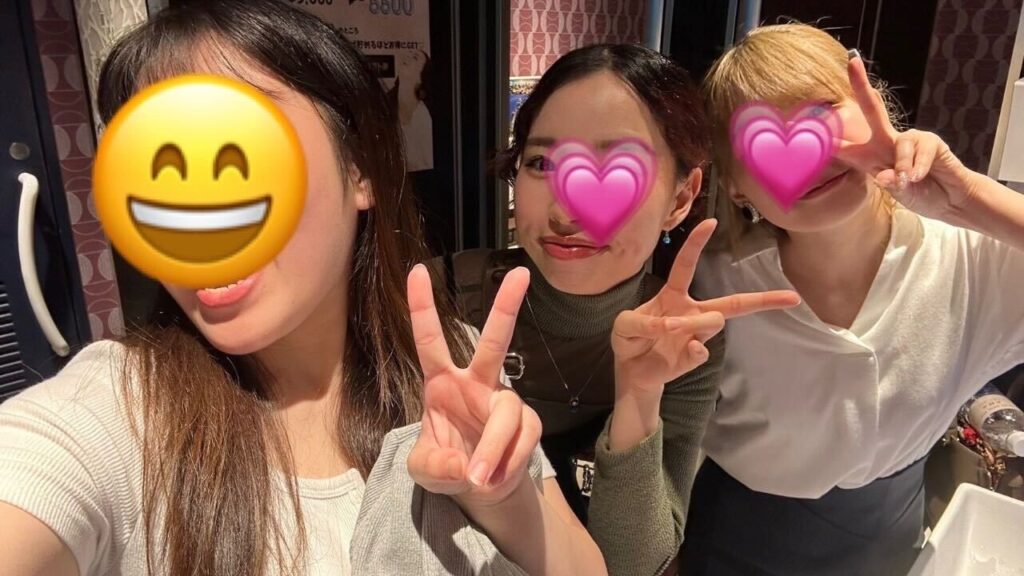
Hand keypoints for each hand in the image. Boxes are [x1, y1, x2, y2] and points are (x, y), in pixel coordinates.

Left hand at [405, 264, 541, 509]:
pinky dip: (505, 464)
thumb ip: (434, 466)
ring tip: (478, 478)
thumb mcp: (424, 471)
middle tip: (520, 274)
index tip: (418, 271)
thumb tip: (463, 465)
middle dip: (506, 307)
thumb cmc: (448, 466)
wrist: (480, 490)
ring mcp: (505, 402)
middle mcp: (477, 383)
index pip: (430, 341)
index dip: (423, 307)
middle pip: (494, 342)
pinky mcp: (528, 425)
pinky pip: (522, 441)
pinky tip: (492, 479)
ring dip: (492, 447)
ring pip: (507, 414)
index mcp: (442, 383)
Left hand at [611, 219, 800, 397]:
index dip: (696, 244)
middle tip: (791, 297)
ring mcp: (696, 335)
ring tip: (670, 329)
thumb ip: (644, 322)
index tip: (711, 223)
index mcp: (673, 295)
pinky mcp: (694, 356)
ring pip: (713, 321)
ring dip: (691, 323)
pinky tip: (688, 349)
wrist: (631, 371)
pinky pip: (702, 349)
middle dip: (762, 299)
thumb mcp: (625, 325)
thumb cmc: (630, 339)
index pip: (686, 265)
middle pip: (731, 302)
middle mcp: (691, 312)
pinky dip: (694, 349)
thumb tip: (673, 326)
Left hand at [835, 56, 976, 220]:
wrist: (949, 199)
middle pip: (872, 108)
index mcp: (868, 157)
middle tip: (852, 61)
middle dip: (861, 84)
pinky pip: (918, 152)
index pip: (843, 146)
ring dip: (901, 167)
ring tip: (908, 181)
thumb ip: (888, 184)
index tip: (804, 122)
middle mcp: (886, 142)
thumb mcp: (896, 192)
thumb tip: (886, 175)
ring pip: (898, 144)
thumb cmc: (918, 193)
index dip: (826, 137)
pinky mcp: (930, 141)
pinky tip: (920, 177)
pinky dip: (917, 168)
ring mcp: (909, 139)